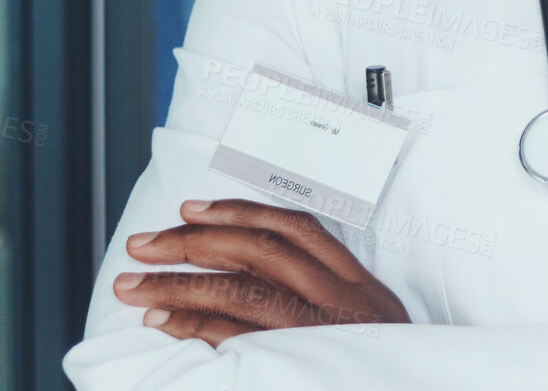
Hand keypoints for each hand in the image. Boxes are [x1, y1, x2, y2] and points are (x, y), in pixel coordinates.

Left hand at [114, 198, 409, 345]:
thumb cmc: (377, 373)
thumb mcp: (368, 328)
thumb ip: (328, 299)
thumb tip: (257, 275)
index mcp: (359, 286)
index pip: (297, 229)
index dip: (241, 212)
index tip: (192, 209)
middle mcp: (343, 301)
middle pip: (262, 251)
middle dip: (193, 242)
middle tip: (143, 245)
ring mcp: (322, 334)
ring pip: (242, 291)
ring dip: (178, 285)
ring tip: (135, 286)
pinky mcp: (298, 365)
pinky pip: (237, 340)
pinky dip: (194, 327)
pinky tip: (163, 322)